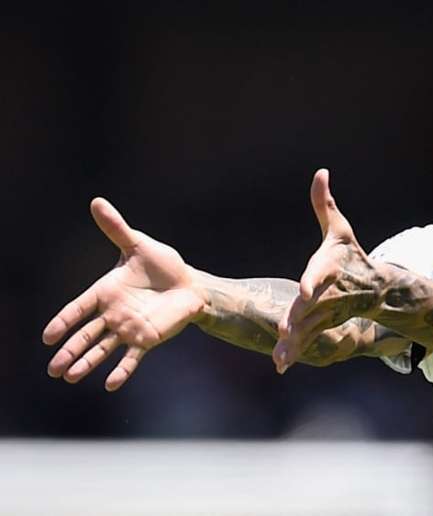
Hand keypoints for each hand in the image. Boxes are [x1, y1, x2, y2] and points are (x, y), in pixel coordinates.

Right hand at [42, 198, 203, 390]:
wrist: (189, 284)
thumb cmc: (163, 264)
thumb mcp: (138, 244)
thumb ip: (116, 229)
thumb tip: (97, 202)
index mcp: (106, 292)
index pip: (78, 309)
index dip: (63, 322)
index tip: (47, 337)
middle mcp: (113, 314)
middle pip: (86, 335)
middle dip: (68, 351)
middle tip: (51, 369)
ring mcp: (129, 328)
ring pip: (103, 349)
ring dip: (87, 363)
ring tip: (70, 377)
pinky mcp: (147, 339)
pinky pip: (132, 358)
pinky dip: (122, 371)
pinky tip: (110, 385)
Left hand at [273, 169, 381, 372]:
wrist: (374, 288)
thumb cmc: (351, 256)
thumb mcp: (339, 230)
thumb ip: (324, 205)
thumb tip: (320, 171)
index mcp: (329, 269)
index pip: (320, 274)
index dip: (312, 281)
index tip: (305, 289)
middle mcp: (327, 294)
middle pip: (311, 307)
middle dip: (299, 318)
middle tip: (285, 328)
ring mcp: (325, 313)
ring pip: (308, 328)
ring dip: (295, 342)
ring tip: (279, 355)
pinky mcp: (322, 325)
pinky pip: (307, 340)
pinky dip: (294, 352)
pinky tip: (279, 364)